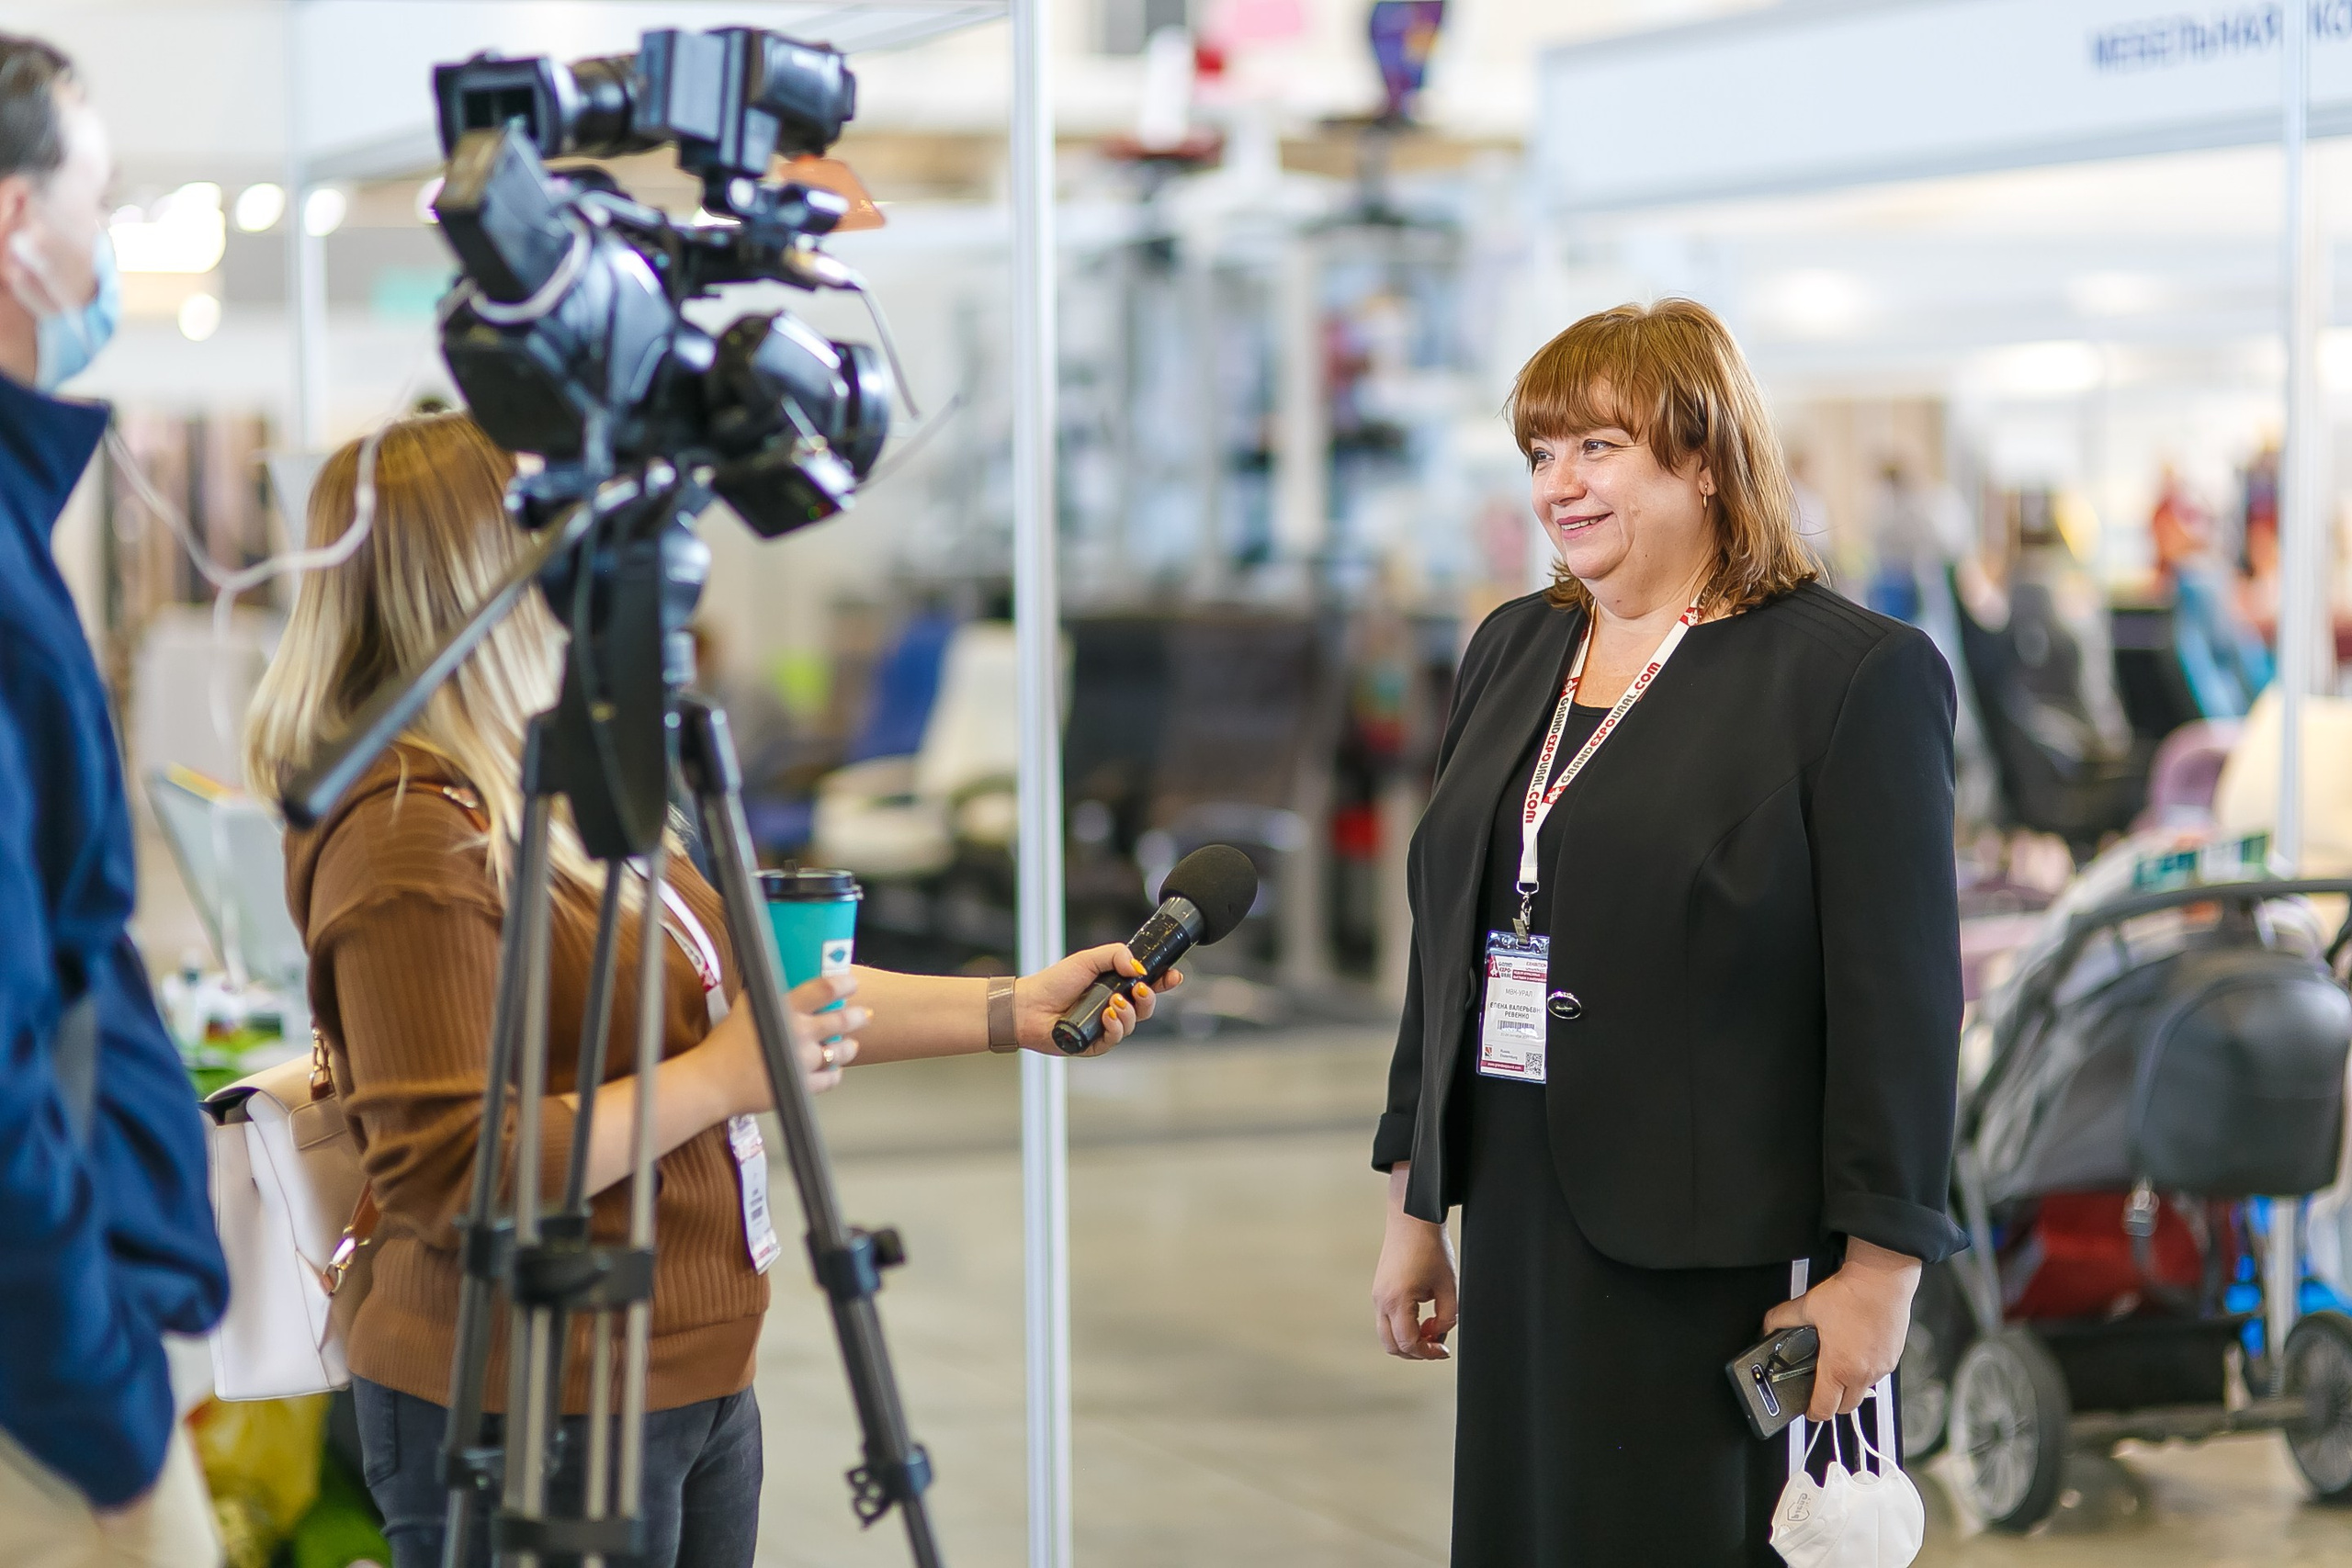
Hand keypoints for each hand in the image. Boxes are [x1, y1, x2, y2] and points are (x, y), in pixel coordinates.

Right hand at [694, 974, 865, 1115]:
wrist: (713, 1081)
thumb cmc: (725, 1043)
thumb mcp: (747, 1005)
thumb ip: (771, 993)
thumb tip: (787, 979)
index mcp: (783, 1009)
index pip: (824, 989)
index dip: (844, 984)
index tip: (851, 983)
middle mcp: (797, 1033)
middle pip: (840, 1021)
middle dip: (857, 1017)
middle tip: (863, 1014)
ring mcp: (801, 1062)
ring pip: (840, 1052)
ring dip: (849, 1047)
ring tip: (851, 1044)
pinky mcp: (801, 1086)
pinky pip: (830, 1079)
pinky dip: (834, 1073)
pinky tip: (833, 1069)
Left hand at [1013, 944, 1182, 1055]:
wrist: (1029, 1006)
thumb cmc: (1054, 982)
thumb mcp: (1087, 959)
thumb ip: (1115, 955)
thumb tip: (1139, 966)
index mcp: (1114, 985)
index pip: (1146, 983)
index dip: (1163, 981)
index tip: (1174, 976)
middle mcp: (1113, 1006)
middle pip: (1146, 1006)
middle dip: (1149, 998)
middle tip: (1139, 989)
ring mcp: (1105, 1026)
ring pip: (1133, 1023)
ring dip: (1129, 1013)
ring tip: (1113, 1004)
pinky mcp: (1095, 1043)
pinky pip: (1116, 1039)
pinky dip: (1116, 1027)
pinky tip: (1107, 1017)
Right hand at [1372, 1165, 1456, 1360]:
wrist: (1413, 1220)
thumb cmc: (1430, 1248)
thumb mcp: (1448, 1286)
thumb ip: (1448, 1317)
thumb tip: (1439, 1334)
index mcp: (1397, 1300)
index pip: (1408, 1343)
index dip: (1428, 1352)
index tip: (1443, 1350)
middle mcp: (1382, 1301)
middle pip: (1392, 1346)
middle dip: (1415, 1351)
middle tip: (1436, 1344)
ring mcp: (1377, 1296)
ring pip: (1387, 1335)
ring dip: (1408, 1339)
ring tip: (1431, 1327)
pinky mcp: (1379, 1290)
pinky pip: (1386, 1320)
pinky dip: (1402, 1326)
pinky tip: (1422, 1315)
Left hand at [1761, 1238, 1920, 1418]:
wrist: (1882, 1279)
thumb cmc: (1851, 1293)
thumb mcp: (1807, 1306)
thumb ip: (1781, 1319)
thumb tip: (1767, 1326)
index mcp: (1839, 1367)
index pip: (1825, 1409)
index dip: (1811, 1413)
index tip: (1807, 1409)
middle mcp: (1863, 1373)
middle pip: (1846, 1408)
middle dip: (1832, 1403)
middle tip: (1821, 1389)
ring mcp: (1881, 1368)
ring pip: (1863, 1391)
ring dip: (1850, 1386)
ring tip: (1838, 1365)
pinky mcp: (1894, 1358)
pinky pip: (1877, 1375)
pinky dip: (1865, 1371)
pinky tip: (1855, 1351)